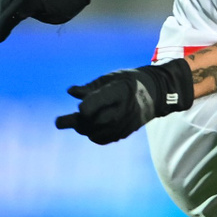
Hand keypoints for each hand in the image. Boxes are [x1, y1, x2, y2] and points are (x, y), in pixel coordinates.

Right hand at [0, 0, 117, 41]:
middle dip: (6, 13)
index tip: (0, 38)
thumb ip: (37, 14)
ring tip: (14, 5)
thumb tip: (29, 10)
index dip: (3, 29)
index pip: (8, 17)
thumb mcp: (56, 16)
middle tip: (7, 22)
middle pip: (6, 1)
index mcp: (25, 0)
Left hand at [56, 59, 194, 143]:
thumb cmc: (128, 81)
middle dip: (76, 122)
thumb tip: (72, 92)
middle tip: (60, 122)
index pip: (93, 107)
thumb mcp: (110, 78)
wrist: (156, 93)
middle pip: (93, 122)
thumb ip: (90, 87)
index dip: (83, 108)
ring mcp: (126, 123)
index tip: (80, 106)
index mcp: (119, 92)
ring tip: (78, 122)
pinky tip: (91, 128)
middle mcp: (123, 109)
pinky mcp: (126, 132)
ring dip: (83, 129)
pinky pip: (104, 139)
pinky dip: (93, 135)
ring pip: (96, 133)